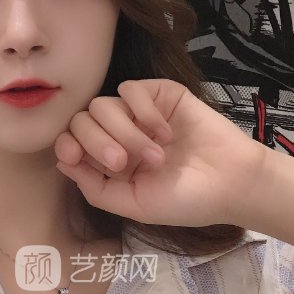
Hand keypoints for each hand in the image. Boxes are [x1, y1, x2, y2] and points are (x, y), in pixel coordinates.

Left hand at [54, 79, 267, 227]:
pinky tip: (165, 132)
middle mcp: (119, 132)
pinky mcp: (159, 93)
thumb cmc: (184, 199)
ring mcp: (138, 111)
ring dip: (126, 131)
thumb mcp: (134, 204)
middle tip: (125, 162)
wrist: (231, 183)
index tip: (76, 155)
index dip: (68, 143)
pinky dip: (143, 111)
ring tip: (156, 154)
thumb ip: (95, 187)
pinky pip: (131, 89)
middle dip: (99, 142)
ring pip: (103, 104)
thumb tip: (61, 162)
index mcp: (110, 159)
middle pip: (83, 119)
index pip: (72, 139)